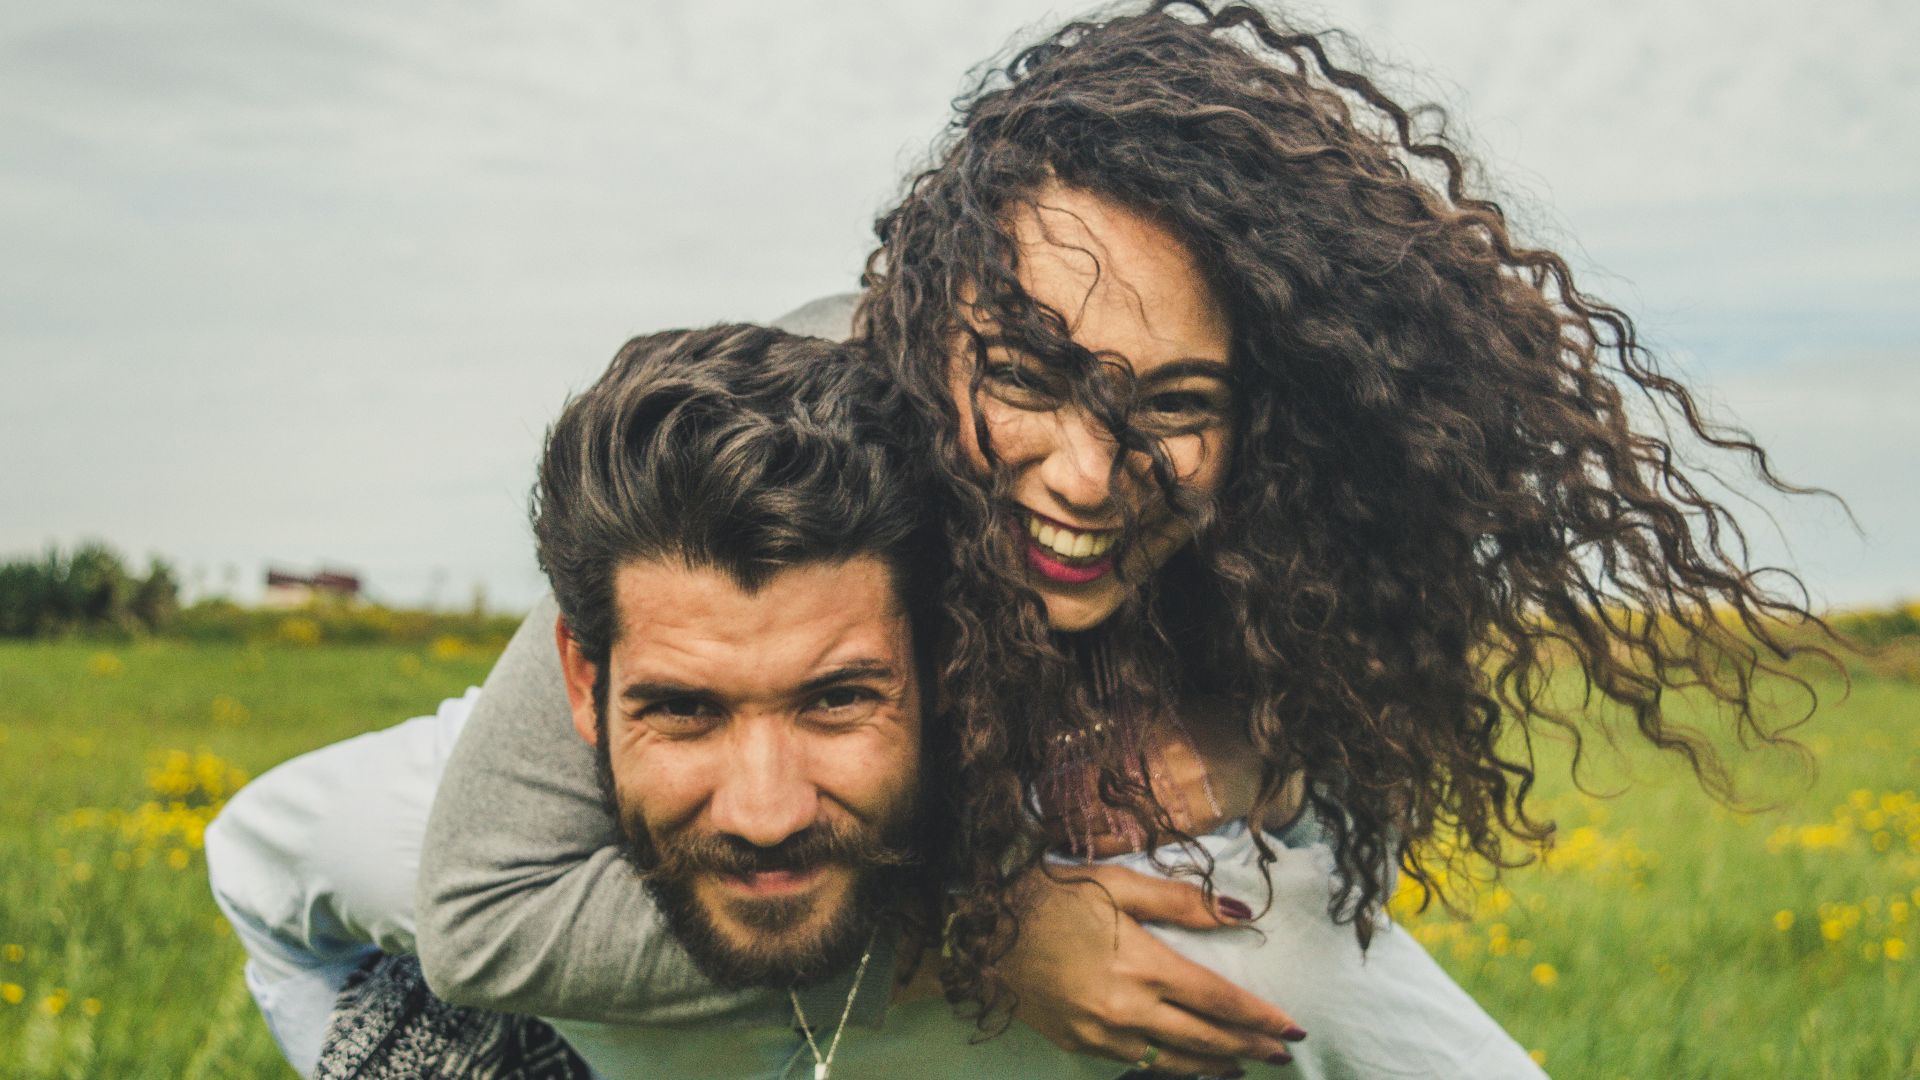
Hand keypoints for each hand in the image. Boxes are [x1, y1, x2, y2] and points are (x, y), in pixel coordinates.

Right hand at [1001, 863, 1305, 1075]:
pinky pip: (1135, 1064)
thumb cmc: (1050, 893)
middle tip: (1281, 1053)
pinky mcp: (1076, 1043)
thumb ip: (1181, 902)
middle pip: (1203, 1039)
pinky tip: (1184, 1065)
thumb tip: (1239, 912)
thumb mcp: (1117, 883)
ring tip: (1242, 1066)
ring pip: (1171, 1061)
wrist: (978, 926)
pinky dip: (1168, 1068)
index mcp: (1142, 965)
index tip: (1291, 1026)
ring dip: (1213, 1065)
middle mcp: (1126, 1009)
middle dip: (1247, 1048)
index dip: (1259, 1017)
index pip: (1218, 1000)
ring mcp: (1099, 1034)